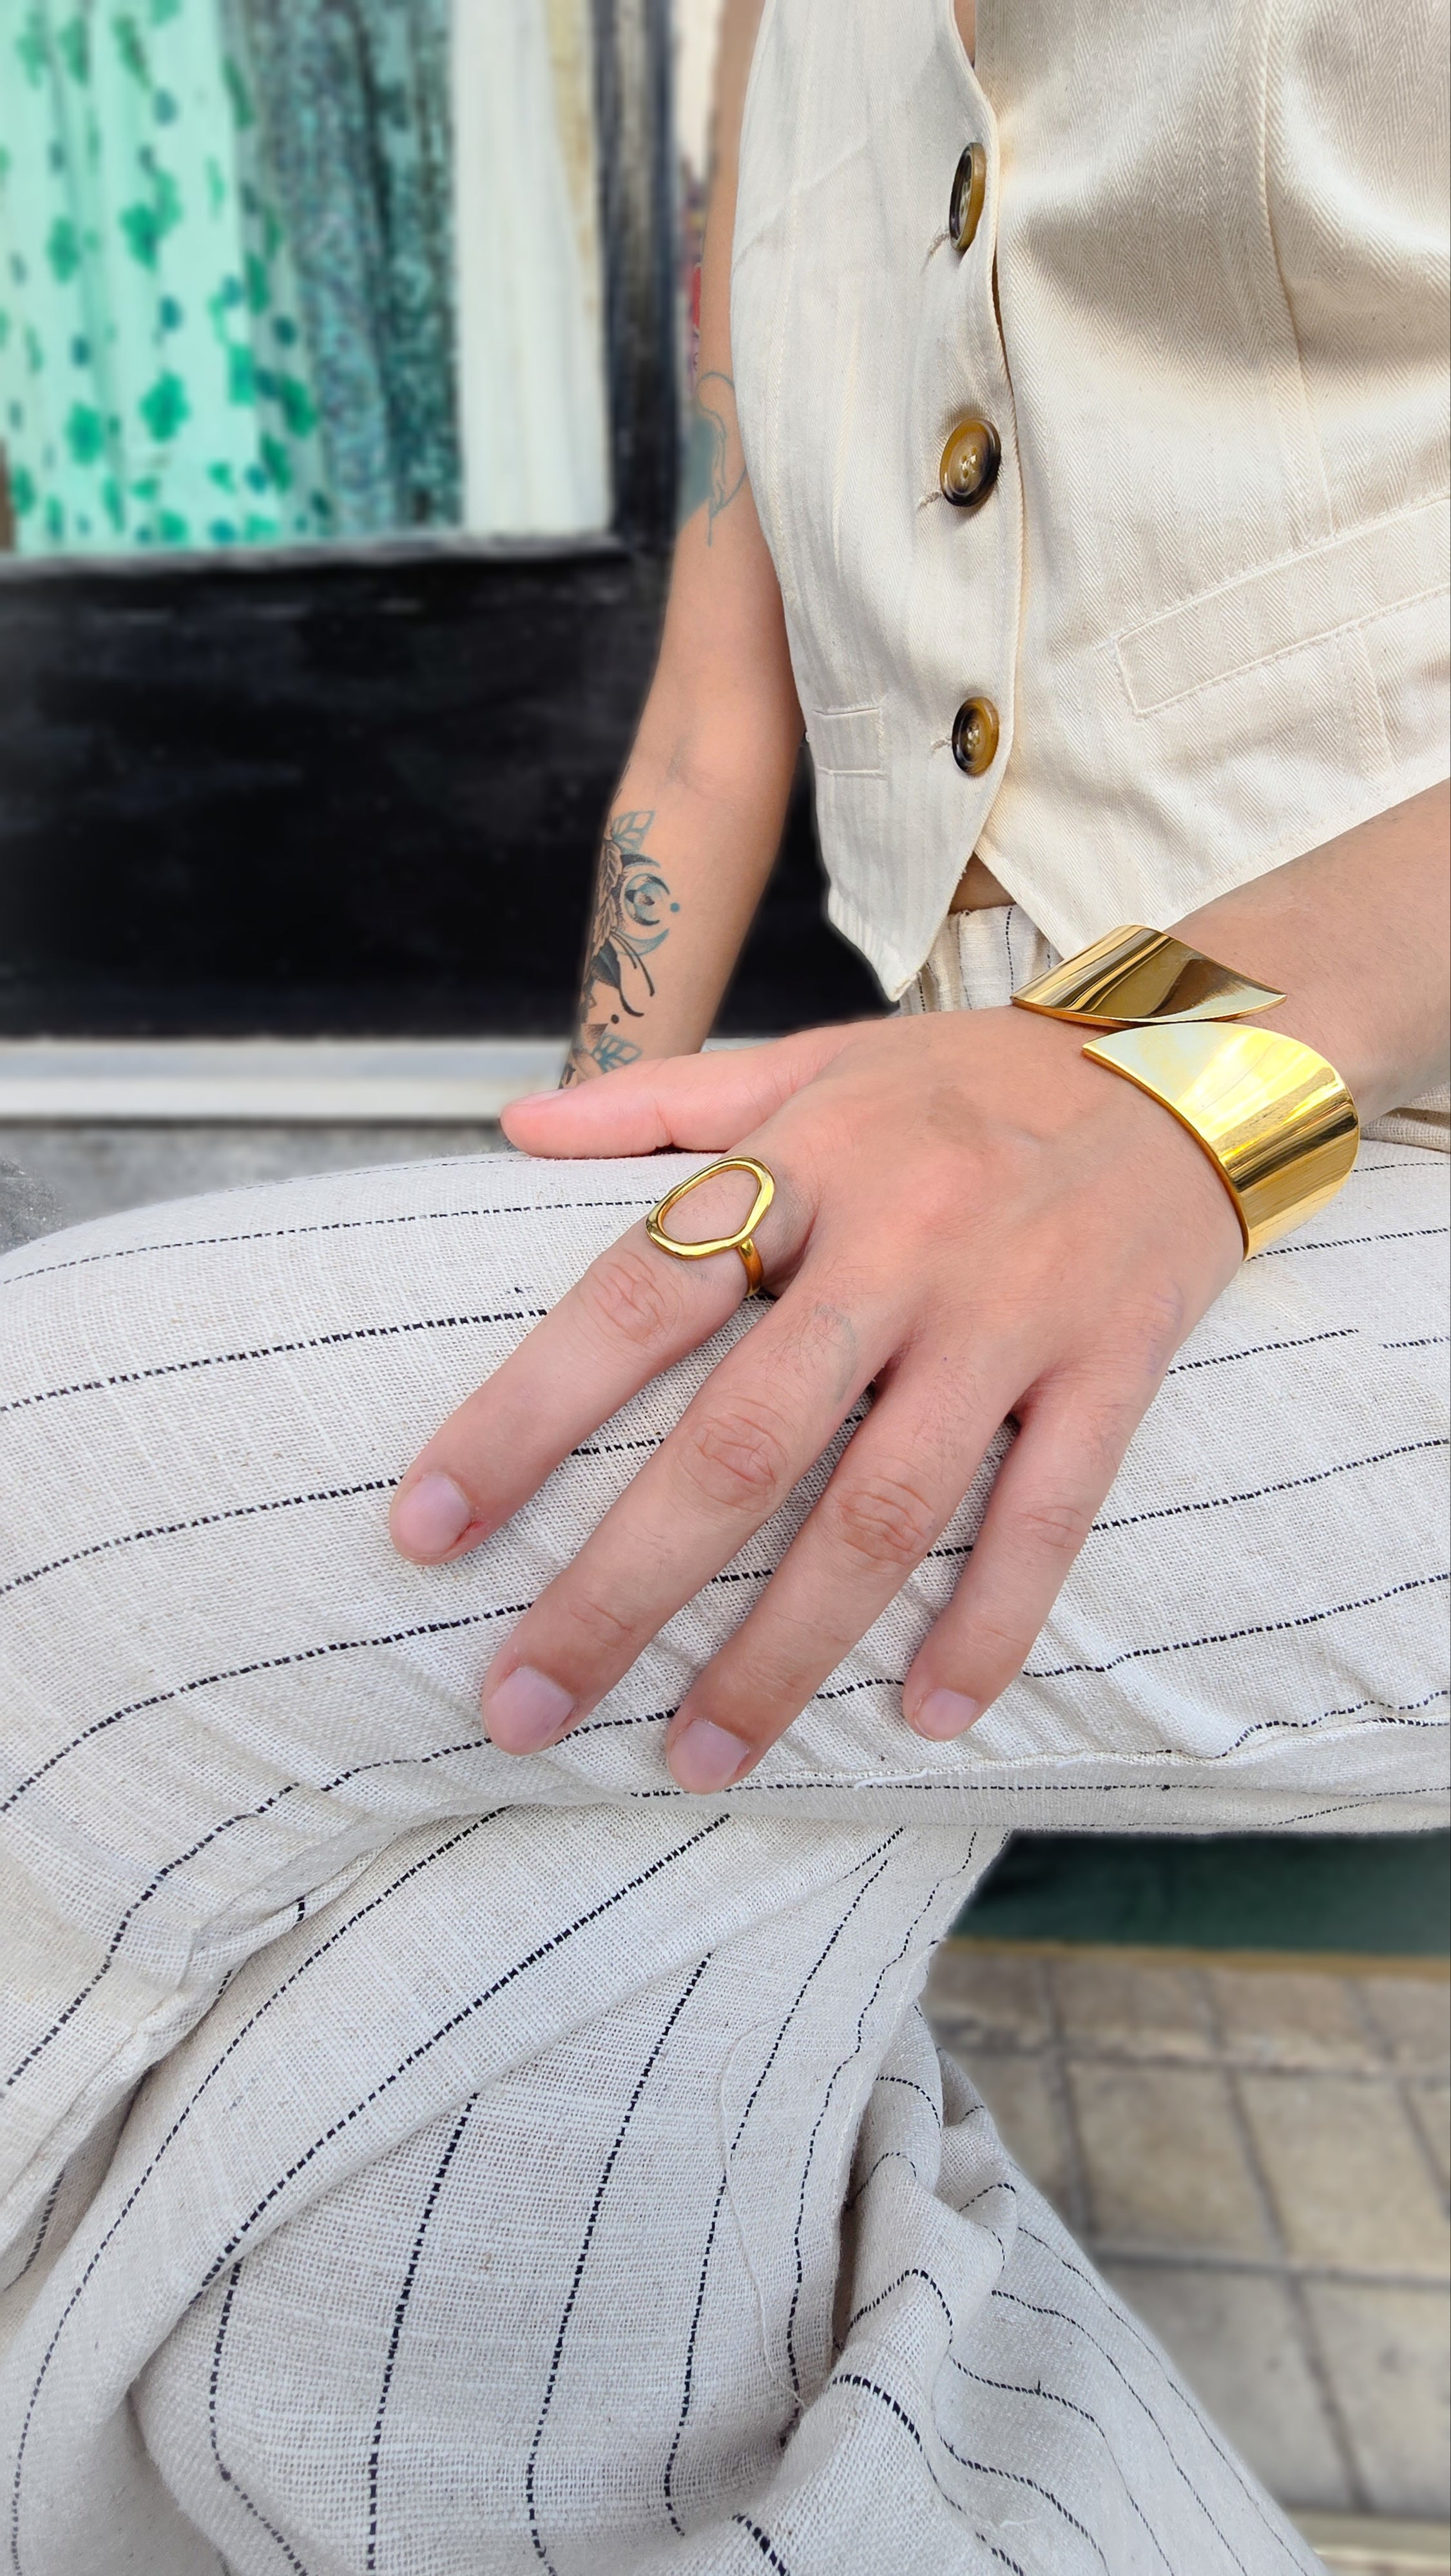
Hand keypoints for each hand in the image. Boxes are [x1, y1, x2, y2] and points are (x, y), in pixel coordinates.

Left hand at [389, 1010, 1242, 1788]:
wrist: (1196, 1057)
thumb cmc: (971, 1075)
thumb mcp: (811, 1057)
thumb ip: (658, 1102)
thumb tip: (509, 1124)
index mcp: (807, 1162)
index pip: (636, 1297)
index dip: (523, 1416)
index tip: (426, 1529)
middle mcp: (901, 1245)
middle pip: (741, 1444)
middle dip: (620, 1589)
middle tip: (524, 1705)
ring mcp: (1011, 1318)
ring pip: (882, 1513)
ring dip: (782, 1652)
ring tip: (694, 1757)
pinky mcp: (1112, 1373)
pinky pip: (1046, 1522)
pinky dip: (985, 1627)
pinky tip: (922, 1718)